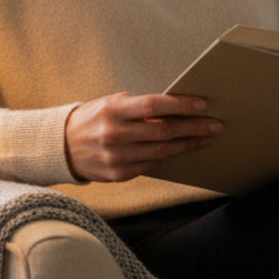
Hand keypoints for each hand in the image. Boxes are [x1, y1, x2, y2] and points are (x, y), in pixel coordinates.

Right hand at [64, 92, 223, 182]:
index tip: (202, 104)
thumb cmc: (93, 119)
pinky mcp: (119, 174)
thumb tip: (177, 109)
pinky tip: (180, 149)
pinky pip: (152, 164)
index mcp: (113, 110)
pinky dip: (169, 156)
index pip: (153, 105)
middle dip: (194, 127)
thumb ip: (139, 107)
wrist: (62, 146)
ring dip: (188, 145)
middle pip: (163, 131)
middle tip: (215, 125)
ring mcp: (117, 156)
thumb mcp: (111, 104)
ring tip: (205, 138)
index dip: (180, 105)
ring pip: (162, 151)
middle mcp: (114, 133)